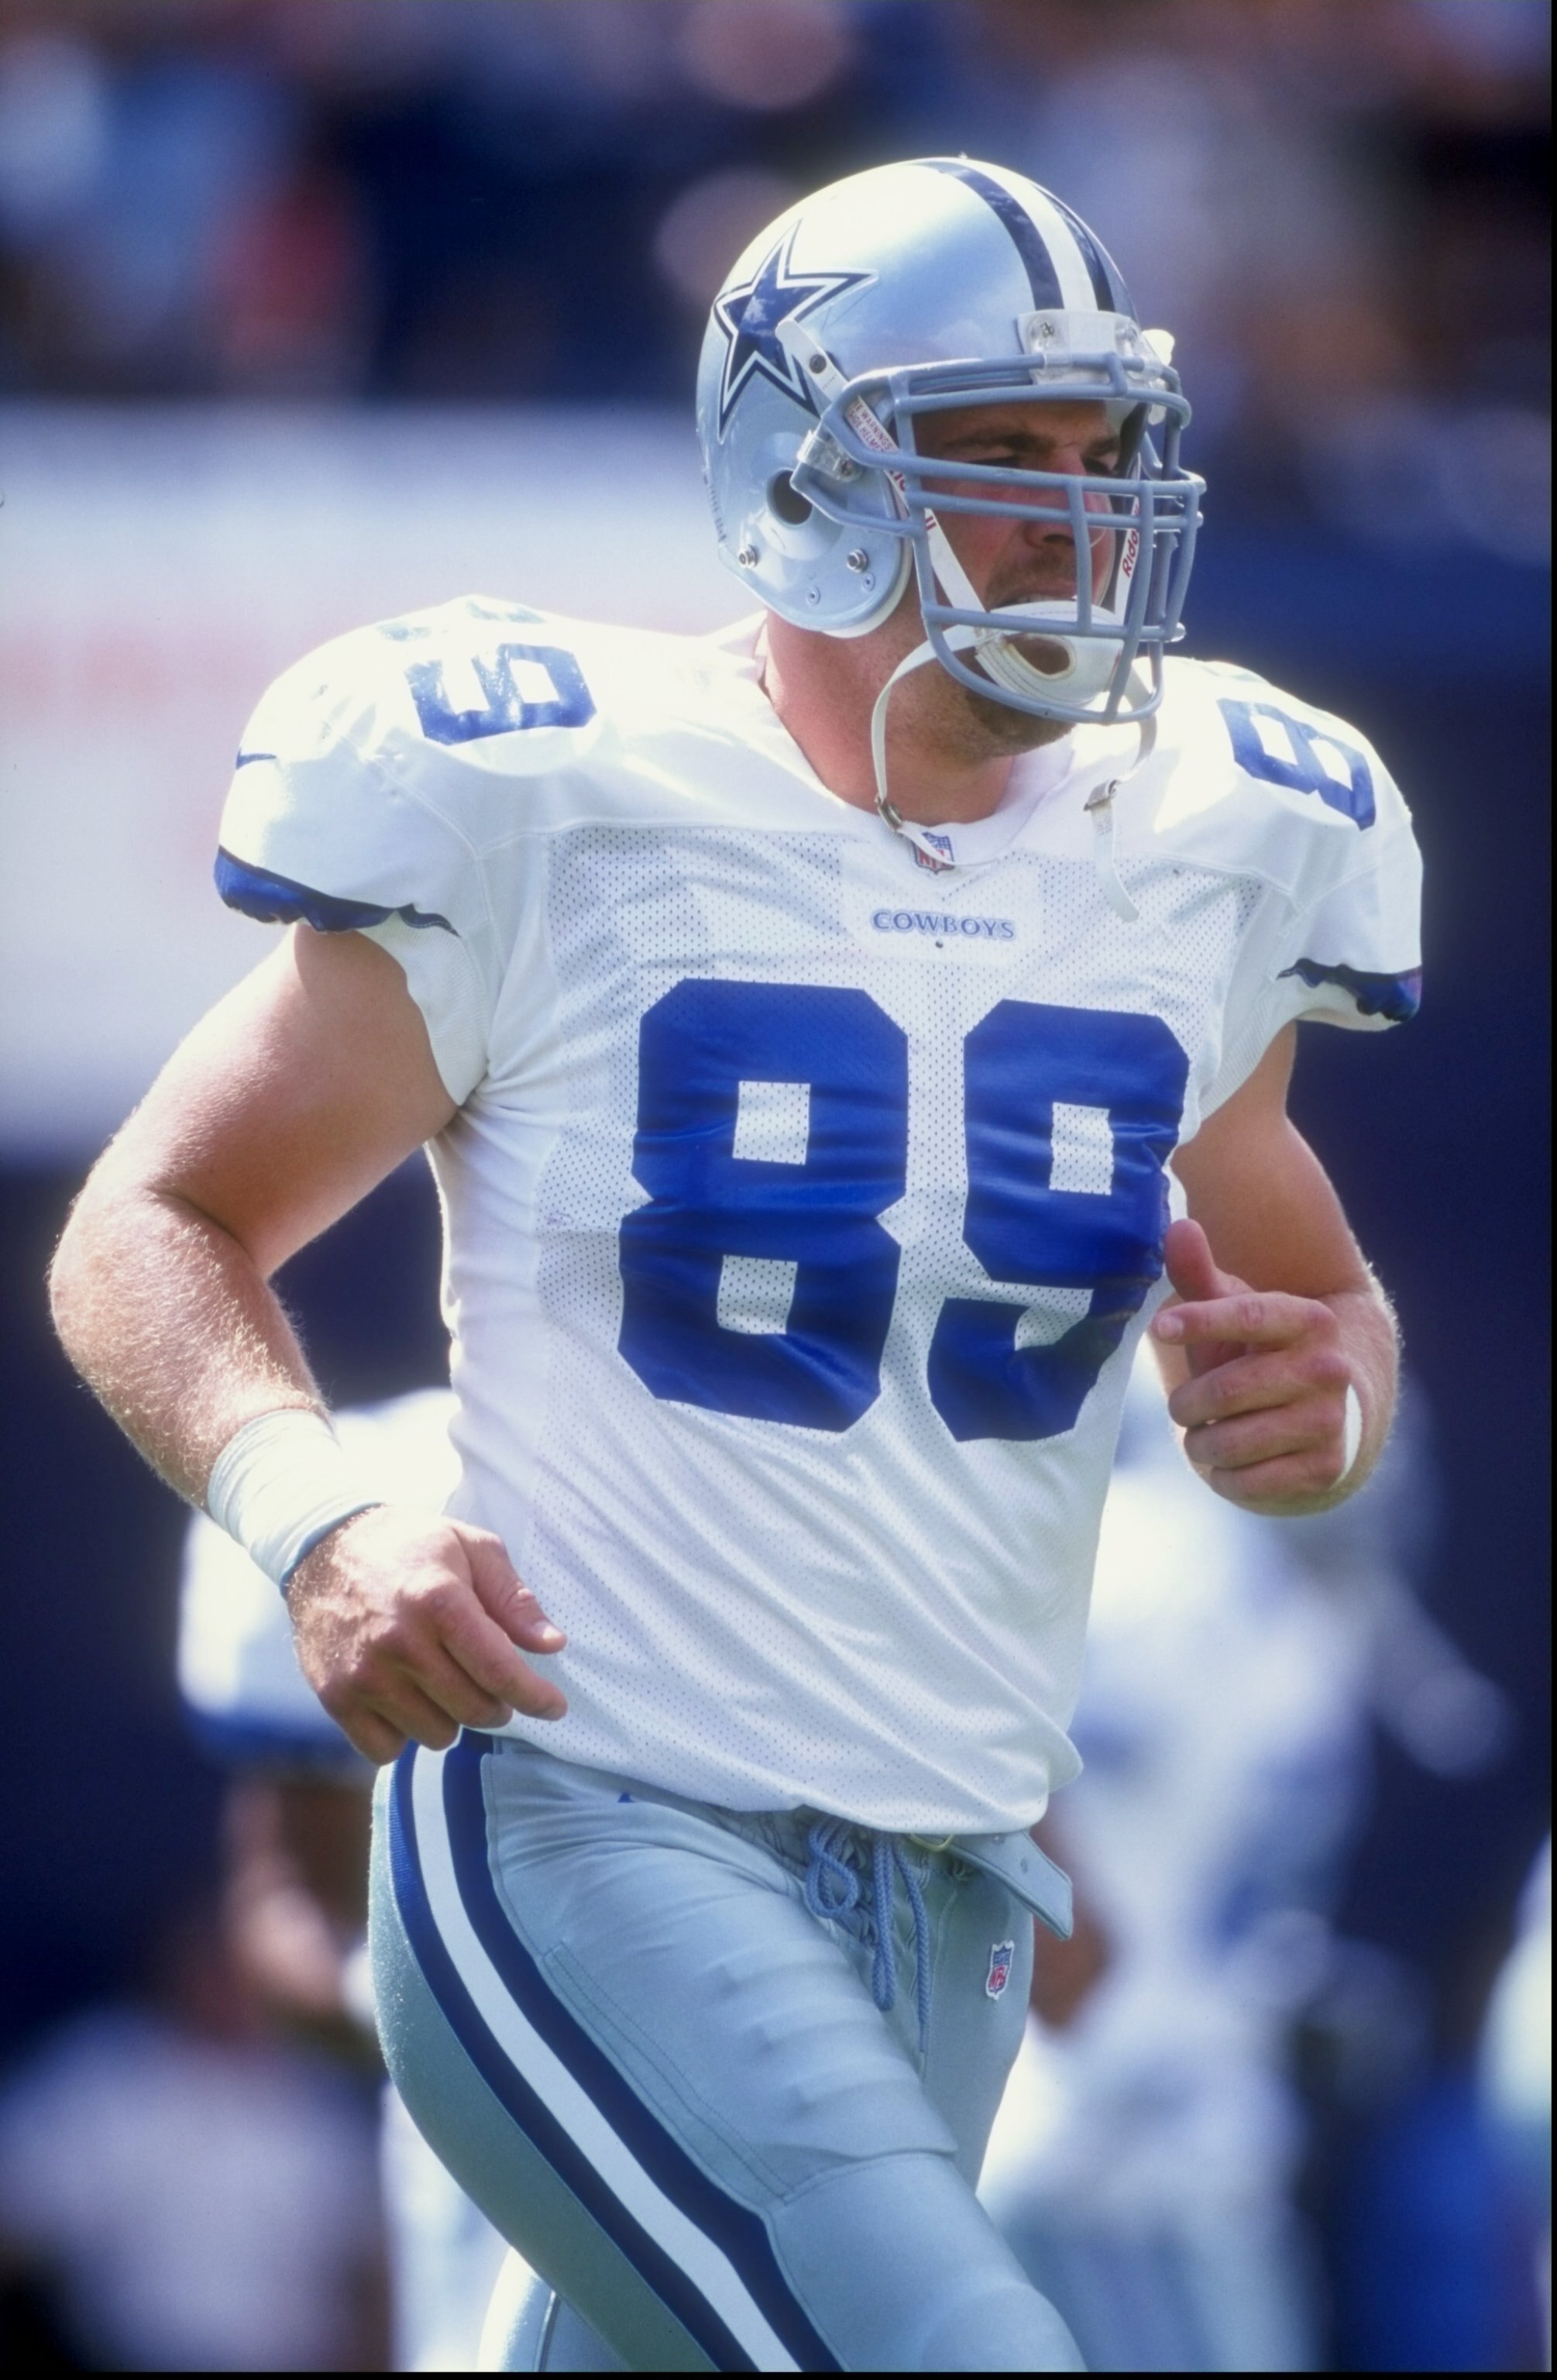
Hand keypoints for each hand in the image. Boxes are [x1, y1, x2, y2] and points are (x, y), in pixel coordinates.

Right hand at [286, 1507, 566, 1763]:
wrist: (323, 1548)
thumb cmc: (408, 1546)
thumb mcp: (471, 1547)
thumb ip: (514, 1598)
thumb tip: (552, 1645)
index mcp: (438, 1601)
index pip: (499, 1670)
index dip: (535, 1696)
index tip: (555, 1707)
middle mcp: (400, 1642)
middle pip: (474, 1709)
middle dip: (497, 1704)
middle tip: (492, 1683)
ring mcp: (364, 1675)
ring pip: (436, 1734)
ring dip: (451, 1716)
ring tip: (441, 1679)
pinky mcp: (336, 1697)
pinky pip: (387, 1749)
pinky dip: (404, 1733)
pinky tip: (405, 1698)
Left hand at [1150, 1218, 1354, 1511]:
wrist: (1325, 1422)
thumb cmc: (1260, 1356)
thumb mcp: (1233, 1314)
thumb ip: (1200, 1275)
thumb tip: (1179, 1226)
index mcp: (1308, 1321)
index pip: (1249, 1315)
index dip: (1200, 1320)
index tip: (1160, 1328)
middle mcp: (1328, 1369)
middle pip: (1226, 1390)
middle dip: (1187, 1404)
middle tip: (1183, 1406)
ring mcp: (1330, 1422)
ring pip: (1230, 1441)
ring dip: (1201, 1444)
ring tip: (1205, 1435)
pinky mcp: (1325, 1470)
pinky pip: (1246, 1482)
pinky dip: (1224, 1478)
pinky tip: (1231, 1464)